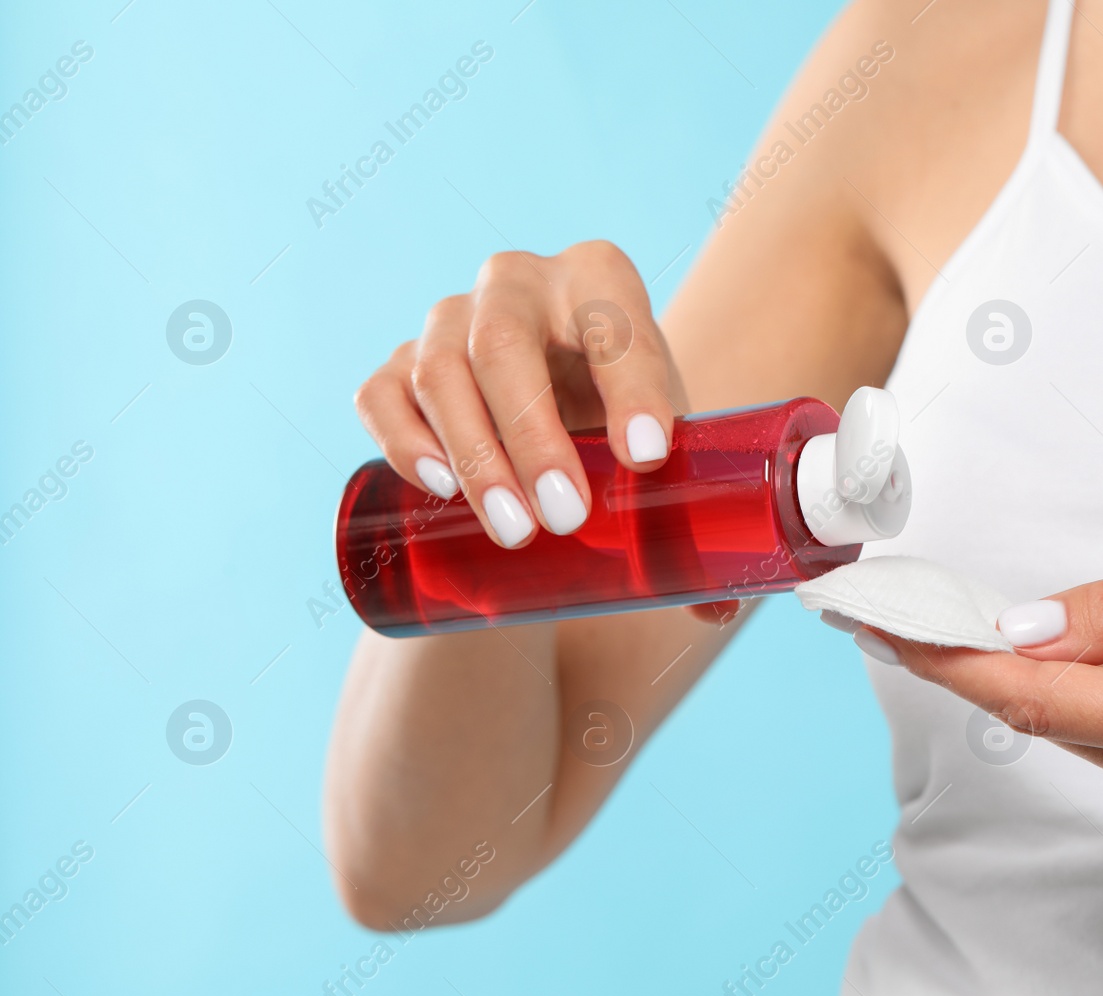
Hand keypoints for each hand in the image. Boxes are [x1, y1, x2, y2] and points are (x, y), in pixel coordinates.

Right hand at [355, 242, 686, 547]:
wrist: (552, 414)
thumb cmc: (617, 422)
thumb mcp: (664, 443)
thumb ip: (694, 516)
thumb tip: (718, 608)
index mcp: (600, 279)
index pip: (614, 319)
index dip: (631, 385)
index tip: (646, 456)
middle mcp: (518, 283)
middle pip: (504, 342)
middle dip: (534, 433)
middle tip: (567, 517)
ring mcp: (448, 320)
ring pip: (440, 370)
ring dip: (475, 454)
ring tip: (516, 531)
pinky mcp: (399, 364)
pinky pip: (382, 394)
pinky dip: (402, 439)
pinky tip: (439, 487)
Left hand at [866, 546, 1102, 822]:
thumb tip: (1021, 628)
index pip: (1032, 697)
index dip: (945, 661)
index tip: (879, 625)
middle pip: (1035, 716)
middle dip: (956, 662)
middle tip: (886, 607)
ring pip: (1061, 725)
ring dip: (997, 674)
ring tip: (934, 620)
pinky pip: (1096, 730)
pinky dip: (1049, 690)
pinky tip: (1021, 651)